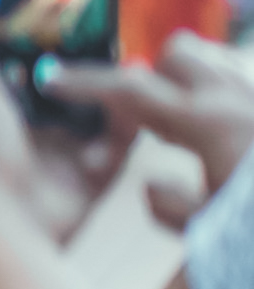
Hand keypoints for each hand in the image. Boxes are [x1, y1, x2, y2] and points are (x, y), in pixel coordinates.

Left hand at [0, 0, 133, 242]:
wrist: (12, 226)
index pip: (26, 61)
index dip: (49, 35)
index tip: (74, 7)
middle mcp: (29, 128)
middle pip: (71, 83)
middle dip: (92, 64)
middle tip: (114, 38)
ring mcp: (63, 152)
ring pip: (101, 110)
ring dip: (115, 95)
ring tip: (131, 72)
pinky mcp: (92, 175)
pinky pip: (120, 144)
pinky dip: (126, 131)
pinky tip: (132, 116)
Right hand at [42, 27, 253, 226]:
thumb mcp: (210, 233)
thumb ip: (172, 207)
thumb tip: (150, 186)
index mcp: (211, 125)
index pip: (132, 90)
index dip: (85, 84)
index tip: (53, 81)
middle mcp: (242, 103)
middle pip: (179, 55)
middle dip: (153, 77)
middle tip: (141, 120)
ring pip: (218, 71)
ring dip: (193, 94)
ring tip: (186, 136)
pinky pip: (239, 97)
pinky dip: (226, 113)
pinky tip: (228, 150)